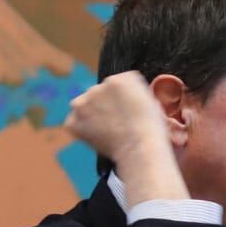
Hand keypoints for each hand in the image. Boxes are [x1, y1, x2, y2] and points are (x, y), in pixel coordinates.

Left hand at [64, 71, 187, 203]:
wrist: (140, 147)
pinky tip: (98, 137)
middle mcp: (98, 86)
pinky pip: (74, 122)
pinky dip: (82, 129)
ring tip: (107, 131)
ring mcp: (82, 103)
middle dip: (105, 105)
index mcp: (120, 79)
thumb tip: (125, 98)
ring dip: (91, 114)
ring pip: (84, 106)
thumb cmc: (152, 129)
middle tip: (118, 123)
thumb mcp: (150, 100)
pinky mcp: (73, 121)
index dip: (124, 99)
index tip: (129, 111)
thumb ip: (134, 93)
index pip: (117, 85)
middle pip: (99, 93)